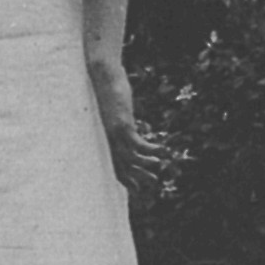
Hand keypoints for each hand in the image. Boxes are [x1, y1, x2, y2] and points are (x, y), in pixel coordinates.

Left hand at [87, 58, 165, 192]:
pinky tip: (162, 150)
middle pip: (121, 165)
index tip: (135, 188)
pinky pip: (137, 143)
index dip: (125, 177)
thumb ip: (126, 122)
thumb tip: (137, 128)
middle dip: (136, 177)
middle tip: (151, 184)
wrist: (102, 76)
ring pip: (129, 157)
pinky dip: (150, 149)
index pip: (114, 163)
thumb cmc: (109, 91)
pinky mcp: (121, 124)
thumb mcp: (119, 111)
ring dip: (144, 165)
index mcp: (106, 137)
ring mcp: (114, 132)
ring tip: (157, 169)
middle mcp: (108, 138)